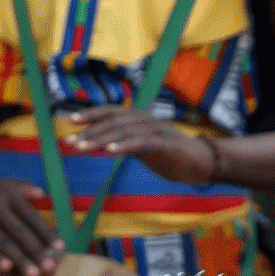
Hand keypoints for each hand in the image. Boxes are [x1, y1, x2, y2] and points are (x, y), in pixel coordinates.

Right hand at [0, 179, 62, 275]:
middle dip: (36, 252)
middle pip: (19, 233)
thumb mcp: (4, 186)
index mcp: (8, 196)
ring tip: (34, 275)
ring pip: (3, 244)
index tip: (60, 248)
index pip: (31, 217)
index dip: (46, 233)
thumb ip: (24, 189)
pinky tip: (7, 269)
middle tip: (50, 268)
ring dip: (20, 261)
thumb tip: (41, 193)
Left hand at [66, 107, 215, 183]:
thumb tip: (103, 142)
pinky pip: (141, 143)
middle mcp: (147, 120)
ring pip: (123, 131)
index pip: (112, 112)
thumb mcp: (145, 148)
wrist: (204, 163)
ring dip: (100, 139)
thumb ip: (127, 142)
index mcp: (141, 119)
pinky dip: (124, 145)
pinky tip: (109, 150)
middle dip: (89, 131)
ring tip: (82, 147)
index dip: (91, 114)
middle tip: (70, 142)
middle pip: (113, 122)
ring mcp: (157, 131)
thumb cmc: (174, 156)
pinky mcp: (165, 144)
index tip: (71, 121)